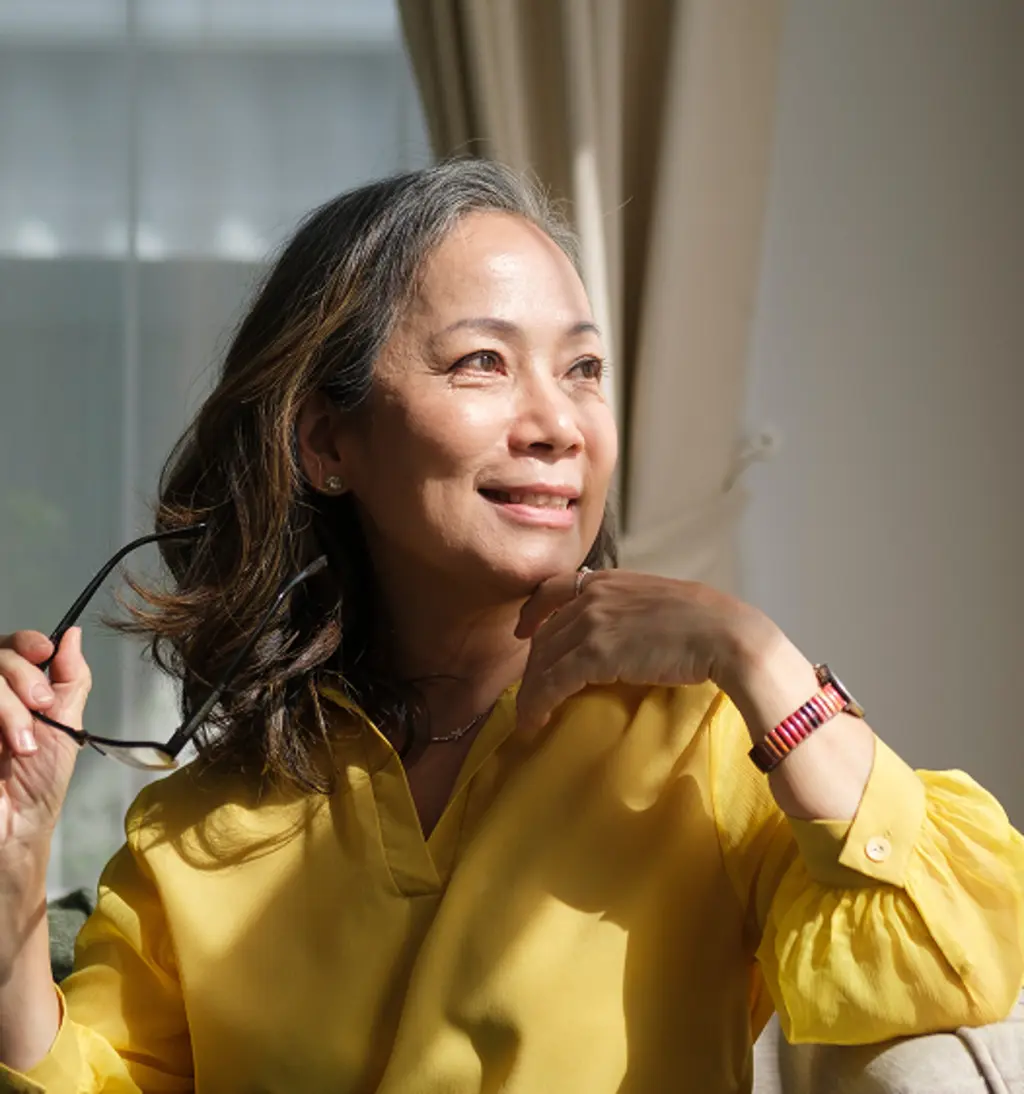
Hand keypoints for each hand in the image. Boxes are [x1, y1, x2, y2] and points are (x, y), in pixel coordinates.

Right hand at [0, 629, 90, 868]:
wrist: (16, 827)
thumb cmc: (39, 780)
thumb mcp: (65, 723)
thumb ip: (69, 677)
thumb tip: (72, 634)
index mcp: (11, 688)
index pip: (8, 644)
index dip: (24, 640)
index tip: (44, 652)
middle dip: (21, 676)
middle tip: (42, 706)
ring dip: (7, 708)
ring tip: (22, 745)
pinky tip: (3, 750)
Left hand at [514, 569, 780, 733]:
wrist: (724, 634)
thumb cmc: (706, 623)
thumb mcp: (659, 601)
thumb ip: (632, 608)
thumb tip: (627, 630)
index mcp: (608, 580)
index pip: (553, 589)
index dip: (532, 612)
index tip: (522, 631)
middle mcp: (592, 596)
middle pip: (544, 633)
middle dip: (532, 665)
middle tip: (531, 690)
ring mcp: (591, 623)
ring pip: (542, 660)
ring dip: (530, 692)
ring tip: (529, 716)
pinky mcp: (595, 654)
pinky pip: (552, 682)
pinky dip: (536, 704)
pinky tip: (535, 721)